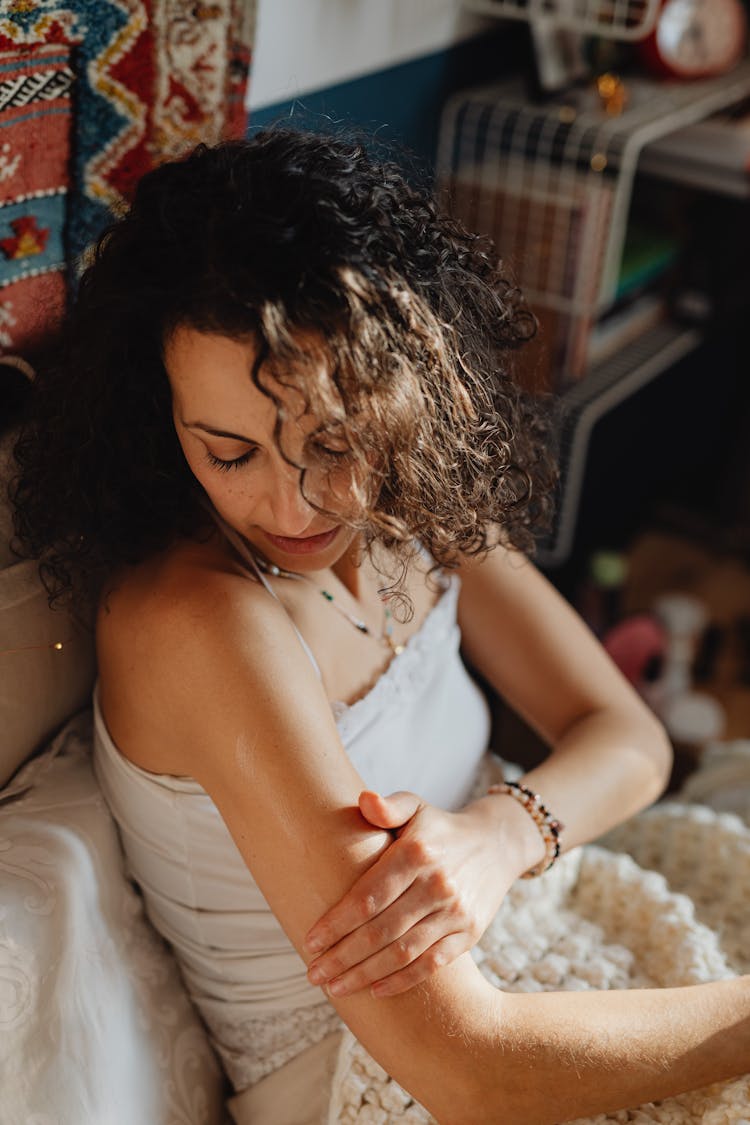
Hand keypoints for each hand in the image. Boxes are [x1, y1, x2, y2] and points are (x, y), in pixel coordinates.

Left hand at [303, 788, 528, 998]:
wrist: (497, 844)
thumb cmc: (440, 828)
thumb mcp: (416, 807)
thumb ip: (389, 807)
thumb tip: (364, 800)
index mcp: (416, 853)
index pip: (368, 896)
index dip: (337, 923)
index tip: (311, 941)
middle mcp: (437, 884)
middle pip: (380, 931)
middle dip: (342, 957)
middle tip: (314, 974)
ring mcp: (455, 911)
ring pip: (403, 952)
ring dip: (365, 975)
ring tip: (335, 988)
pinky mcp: (469, 933)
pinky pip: (431, 964)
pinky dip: (402, 981)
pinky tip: (375, 990)